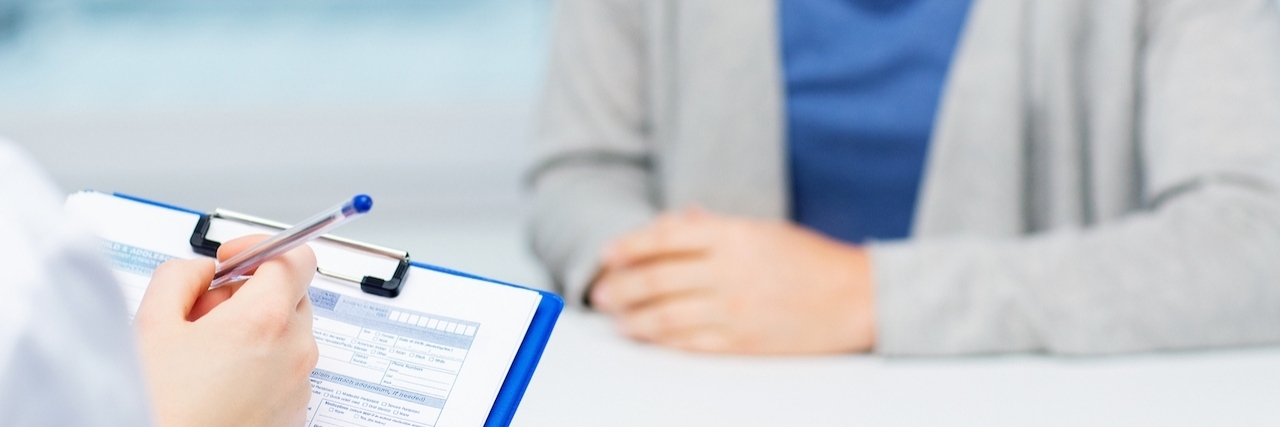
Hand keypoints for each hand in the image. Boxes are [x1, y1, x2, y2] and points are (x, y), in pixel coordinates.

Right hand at [134, 236, 318, 426]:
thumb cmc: (160, 406)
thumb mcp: (152, 323)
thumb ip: (182, 276)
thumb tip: (202, 269)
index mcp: (265, 321)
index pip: (295, 258)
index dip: (261, 249)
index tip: (234, 258)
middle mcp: (294, 352)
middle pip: (292, 296)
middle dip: (251, 292)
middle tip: (205, 311)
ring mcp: (298, 386)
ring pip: (288, 335)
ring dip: (254, 330)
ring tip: (204, 354)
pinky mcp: (294, 413)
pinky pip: (285, 371)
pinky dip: (259, 365)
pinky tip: (216, 381)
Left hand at [590, 208, 875, 353]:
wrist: (858, 299)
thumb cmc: (810, 261)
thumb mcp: (761, 230)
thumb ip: (713, 228)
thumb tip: (671, 223)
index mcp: (733, 235)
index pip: (663, 238)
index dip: (628, 247)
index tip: (607, 255)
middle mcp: (730, 271)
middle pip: (656, 278)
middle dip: (620, 287)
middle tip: (601, 293)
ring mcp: (735, 310)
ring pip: (665, 316)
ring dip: (633, 319)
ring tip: (617, 319)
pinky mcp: (743, 343)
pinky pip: (689, 344)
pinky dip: (661, 341)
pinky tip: (647, 337)